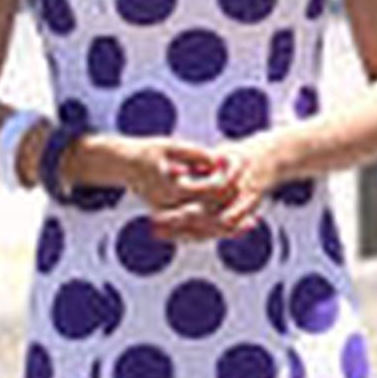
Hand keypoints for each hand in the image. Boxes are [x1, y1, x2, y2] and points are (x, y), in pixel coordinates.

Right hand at [69, 132, 279, 240]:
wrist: (121, 165)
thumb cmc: (146, 152)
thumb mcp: (169, 146)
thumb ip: (194, 154)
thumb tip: (218, 160)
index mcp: (170, 188)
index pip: (206, 192)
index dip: (228, 187)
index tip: (245, 187)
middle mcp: (168, 206)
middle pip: (207, 219)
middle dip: (232, 219)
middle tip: (255, 218)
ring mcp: (167, 215)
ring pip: (201, 230)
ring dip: (226, 231)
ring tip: (251, 225)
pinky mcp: (169, 217)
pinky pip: (193, 231)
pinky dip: (214, 231)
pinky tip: (232, 227)